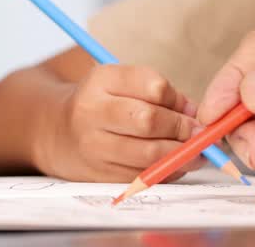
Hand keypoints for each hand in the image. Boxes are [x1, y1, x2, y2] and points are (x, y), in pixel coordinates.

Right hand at [32, 64, 201, 181]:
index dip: (178, 100)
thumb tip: (195, 115)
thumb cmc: (101, 104)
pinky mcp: (98, 173)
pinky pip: (143, 176)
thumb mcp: (122, 84)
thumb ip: (161, 93)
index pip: (152, 86)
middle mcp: (91, 110)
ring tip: (195, 152)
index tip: (189, 110)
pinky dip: (166, 172)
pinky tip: (173, 165)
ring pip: (149, 153)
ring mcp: (93, 145)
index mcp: (101, 80)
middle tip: (198, 133)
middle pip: (149, 120)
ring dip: (180, 155)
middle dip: (182, 129)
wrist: (57, 132)